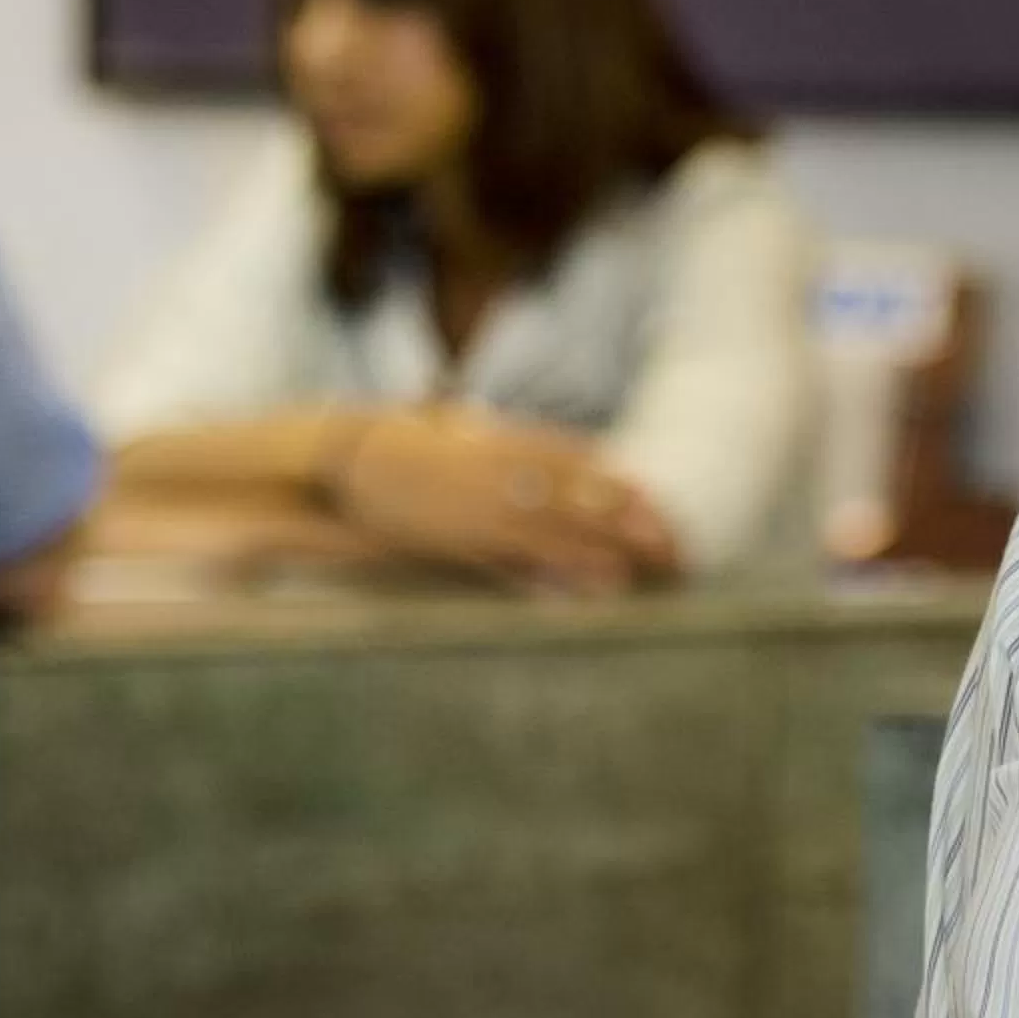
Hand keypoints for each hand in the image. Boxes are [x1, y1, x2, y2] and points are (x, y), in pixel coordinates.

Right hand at [330, 406, 681, 592]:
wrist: (342, 456)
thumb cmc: (397, 447)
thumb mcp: (449, 430)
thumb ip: (485, 433)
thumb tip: (508, 432)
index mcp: (503, 440)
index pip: (578, 461)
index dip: (622, 486)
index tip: (660, 506)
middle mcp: (501, 468)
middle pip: (581, 495)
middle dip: (632, 522)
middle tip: (676, 546)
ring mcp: (482, 503)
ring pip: (559, 527)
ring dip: (608, 549)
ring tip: (650, 568)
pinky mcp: (459, 537)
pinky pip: (518, 557)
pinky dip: (556, 572)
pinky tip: (587, 587)